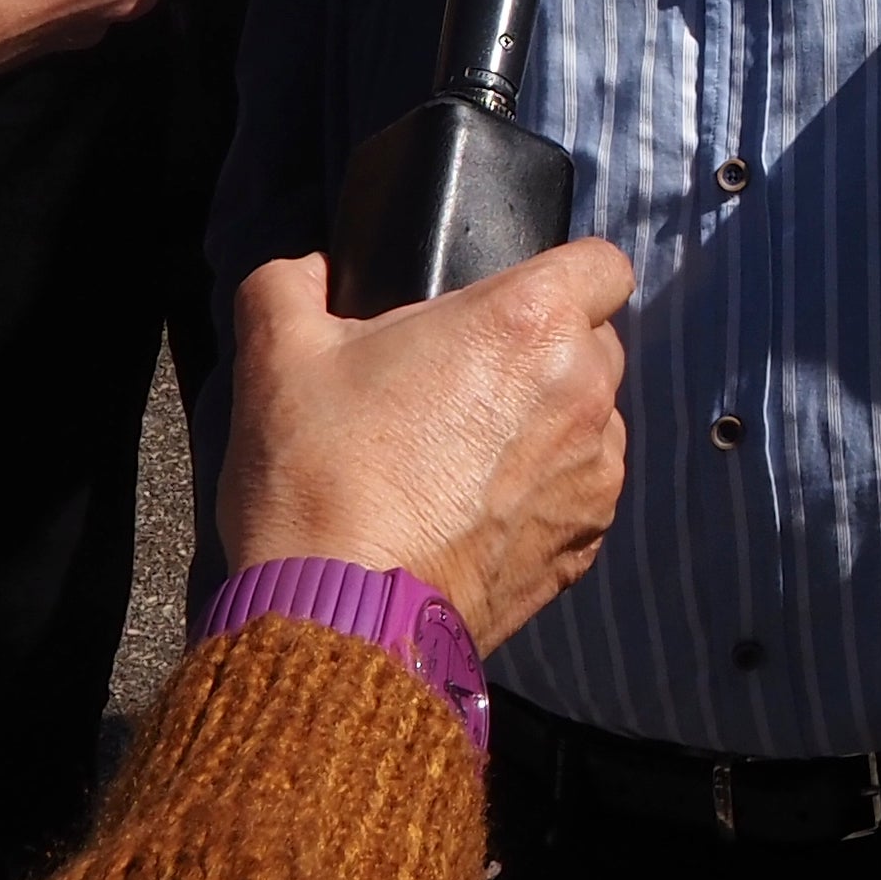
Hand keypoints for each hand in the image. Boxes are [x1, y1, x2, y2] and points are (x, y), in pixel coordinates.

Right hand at [222, 240, 636, 646]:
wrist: (339, 614)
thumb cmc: (319, 474)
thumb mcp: (277, 352)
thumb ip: (290, 284)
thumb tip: (308, 273)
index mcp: (529, 324)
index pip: (602, 264)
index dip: (559, 273)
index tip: (506, 301)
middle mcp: (583, 394)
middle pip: (594, 344)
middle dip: (542, 349)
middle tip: (460, 377)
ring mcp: (593, 477)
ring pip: (591, 422)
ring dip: (546, 423)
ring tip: (461, 453)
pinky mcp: (585, 546)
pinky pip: (579, 493)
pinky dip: (542, 493)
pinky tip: (471, 510)